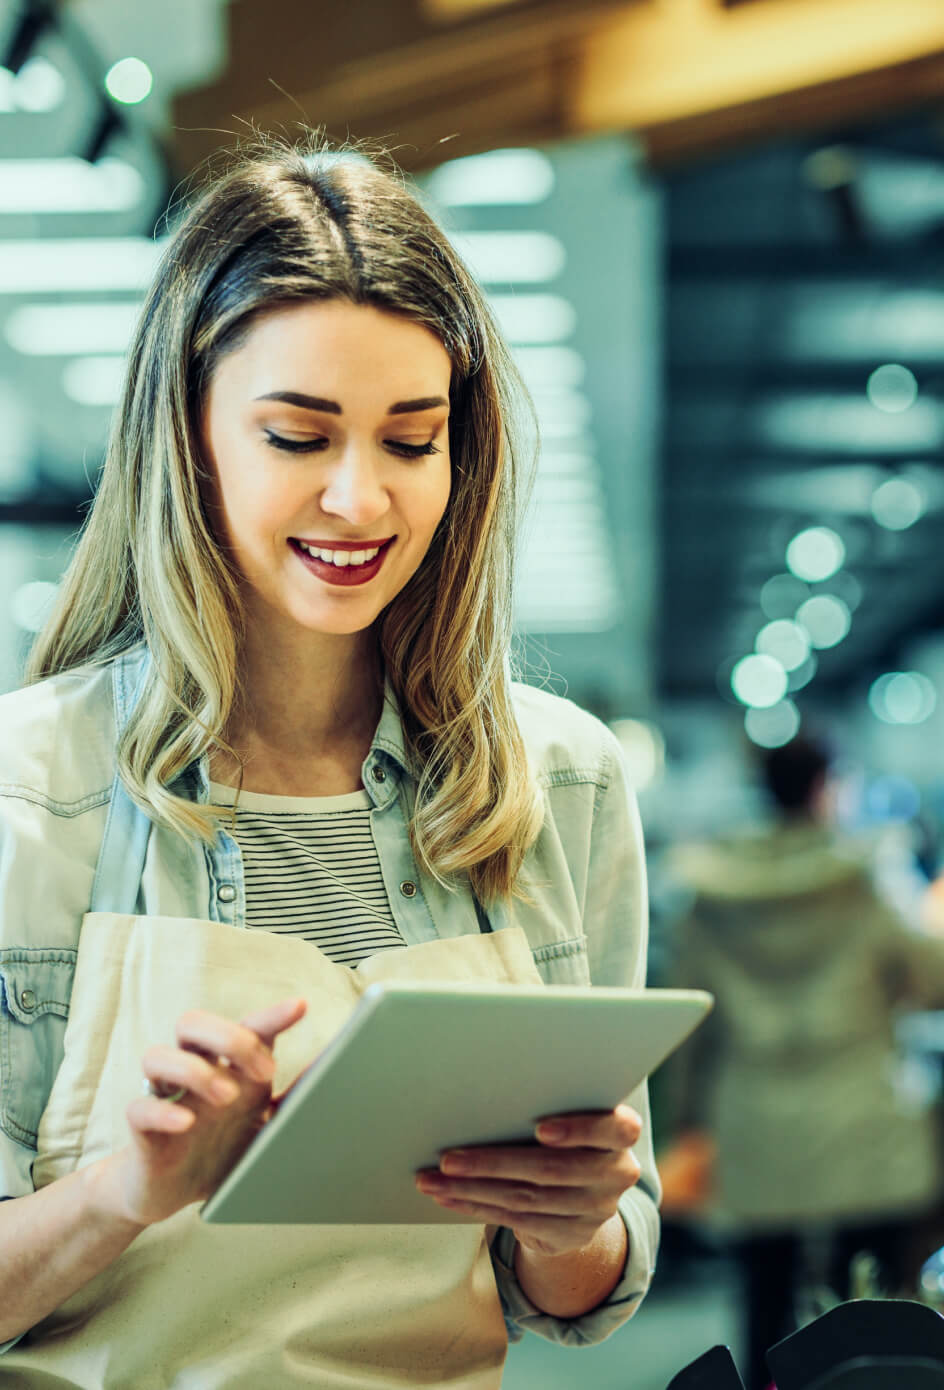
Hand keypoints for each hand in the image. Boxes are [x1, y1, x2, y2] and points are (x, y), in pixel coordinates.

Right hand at [100, 996, 307, 1227]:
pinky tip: (187, 1123)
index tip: (300, 1007)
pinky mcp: (141, 1133)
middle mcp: (193, 1073)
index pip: (246, 1027)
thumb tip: (336, 1069)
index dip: (271, 1015)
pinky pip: (138, 1109)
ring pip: (157, 1055)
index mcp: (227, 1067)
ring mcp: (164, 1098)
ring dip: (195, 1070)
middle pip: (193, 1023)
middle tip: (265, 1072)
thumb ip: (294, 1098)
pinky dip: (162, 1112)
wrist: (169, 1195)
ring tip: (227, 1097)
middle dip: (230, 1038)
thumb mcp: (264, 1125)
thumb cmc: (220, 1149)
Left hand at [415, 1104, 641, 1256]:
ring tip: (433, 1179)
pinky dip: (476, 1206)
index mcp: (622, 1133)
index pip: (615, 1129)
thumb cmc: (568, 1132)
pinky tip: (447, 1196)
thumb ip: (550, 1100)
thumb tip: (486, 1085)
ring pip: (528, 1199)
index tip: (540, 1129)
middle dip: (494, 1164)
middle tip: (448, 1158)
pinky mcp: (571, 1235)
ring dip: (473, 1189)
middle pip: (552, 1169)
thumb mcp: (573, 1113)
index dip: (578, 1129)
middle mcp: (616, 1174)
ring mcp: (596, 1210)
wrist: (585, 1193)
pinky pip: (517, 1221)